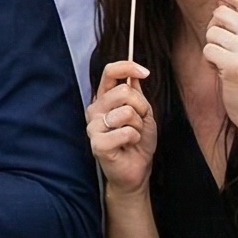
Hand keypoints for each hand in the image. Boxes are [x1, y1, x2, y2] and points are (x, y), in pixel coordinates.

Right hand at [86, 60, 156, 192]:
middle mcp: (95, 109)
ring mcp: (93, 126)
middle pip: (124, 91)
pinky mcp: (97, 143)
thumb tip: (135, 74)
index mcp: (104, 99)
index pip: (110, 73)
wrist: (136, 169)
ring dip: (139, 125)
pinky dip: (135, 138)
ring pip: (126, 112)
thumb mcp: (143, 113)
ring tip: (133, 135)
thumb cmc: (138, 142)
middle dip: (142, 107)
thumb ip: (137, 93)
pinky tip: (128, 145)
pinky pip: (126, 132)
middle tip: (140, 122)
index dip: (127, 67)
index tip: (144, 72)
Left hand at [201, 0, 237, 136]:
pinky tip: (222, 73)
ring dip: (211, 48)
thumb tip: (218, 1)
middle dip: (213, 29)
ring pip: (211, 31)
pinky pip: (207, 49)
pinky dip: (209, 61)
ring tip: (225, 64)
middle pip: (220, 13)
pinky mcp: (235, 64)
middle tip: (222, 49)